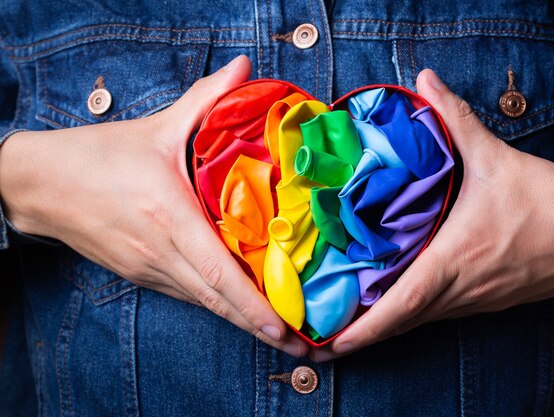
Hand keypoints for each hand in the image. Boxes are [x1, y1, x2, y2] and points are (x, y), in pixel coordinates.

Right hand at [0, 56, 308, 356]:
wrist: (40, 186)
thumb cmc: (98, 157)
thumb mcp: (157, 126)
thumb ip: (206, 98)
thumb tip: (244, 70)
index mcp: (169, 216)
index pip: (219, 272)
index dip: (254, 305)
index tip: (286, 328)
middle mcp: (161, 252)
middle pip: (218, 301)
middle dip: (261, 329)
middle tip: (304, 350)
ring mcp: (150, 268)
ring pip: (204, 302)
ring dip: (242, 321)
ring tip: (283, 336)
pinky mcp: (142, 274)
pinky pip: (188, 293)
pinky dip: (218, 304)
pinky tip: (242, 307)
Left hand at [309, 69, 553, 361]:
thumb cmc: (550, 199)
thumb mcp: (494, 157)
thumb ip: (454, 118)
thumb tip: (425, 81)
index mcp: (456, 259)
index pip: (403, 303)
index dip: (366, 328)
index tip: (334, 344)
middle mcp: (464, 289)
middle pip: (405, 322)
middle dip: (364, 335)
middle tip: (326, 339)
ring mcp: (479, 300)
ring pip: (423, 320)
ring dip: (388, 325)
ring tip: (352, 323)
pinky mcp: (491, 300)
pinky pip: (443, 312)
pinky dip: (415, 313)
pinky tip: (400, 302)